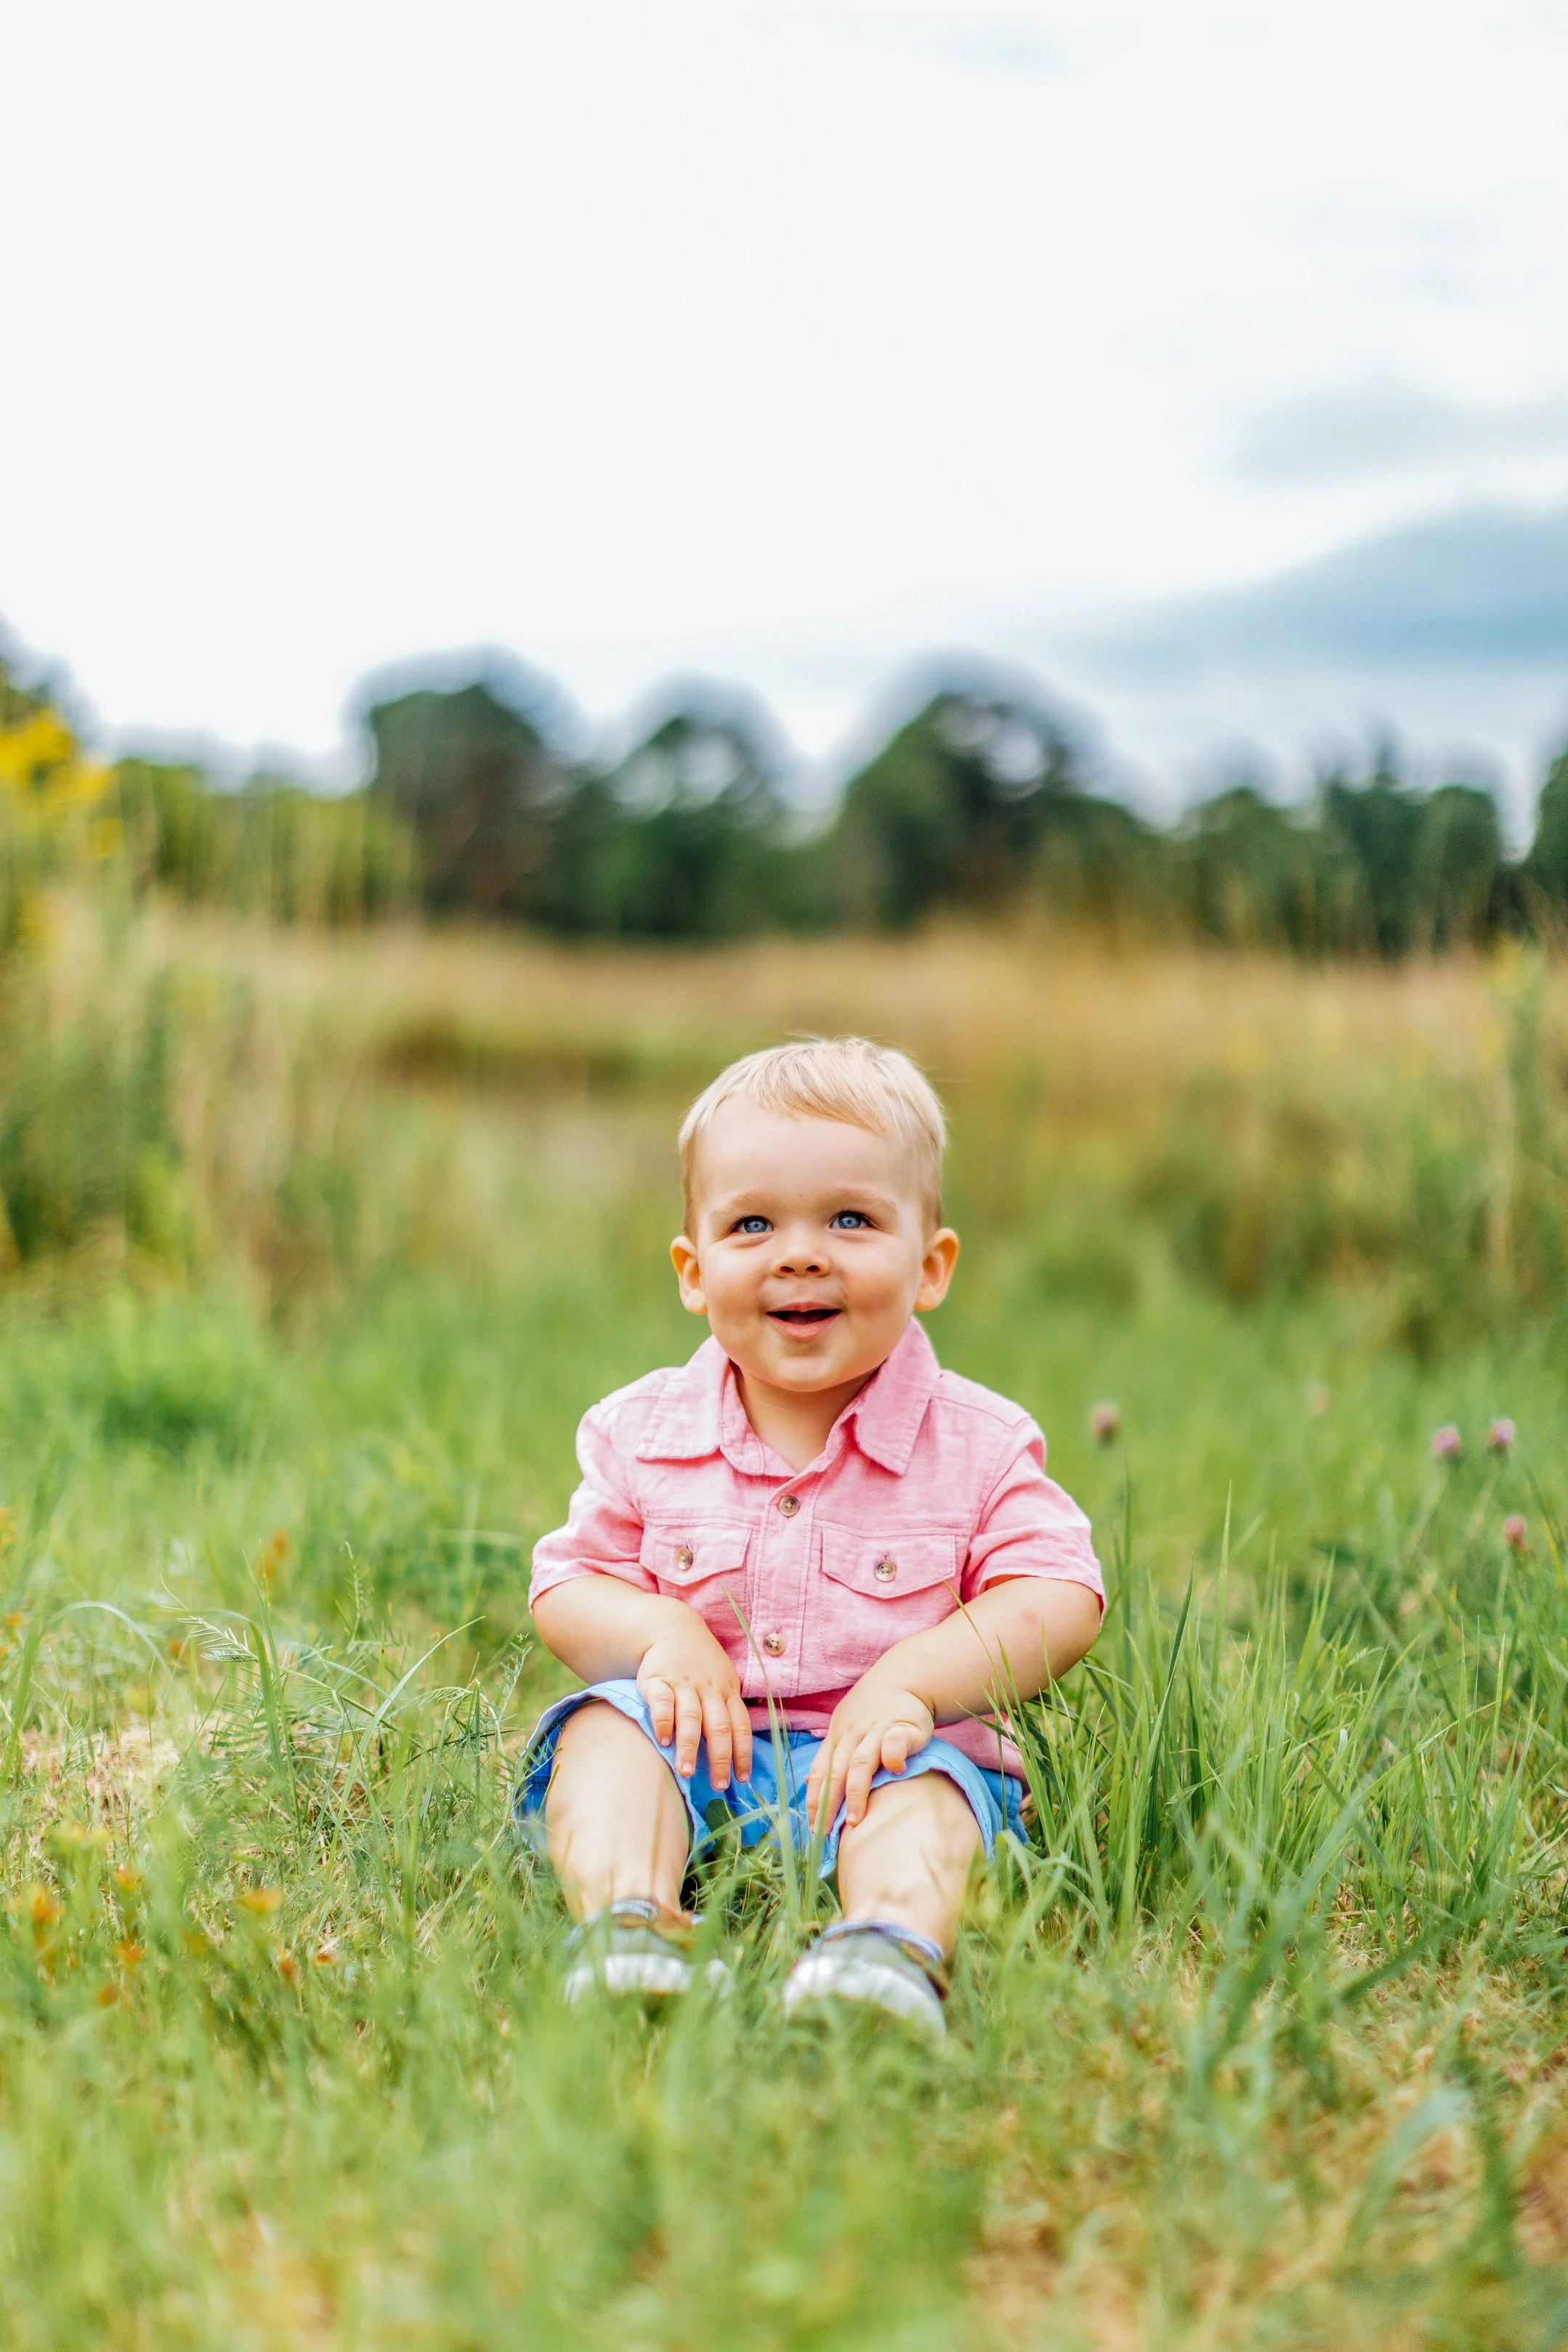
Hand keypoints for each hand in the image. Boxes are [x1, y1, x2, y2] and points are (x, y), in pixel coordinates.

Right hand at [636, 1622, 752, 1788]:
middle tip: (718, 1784)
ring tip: (687, 1772)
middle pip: (718, 1726)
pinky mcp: (658, 1680)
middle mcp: (708, 1689)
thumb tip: (737, 1752)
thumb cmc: (701, 1664)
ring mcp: (683, 1684)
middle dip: (720, 1758)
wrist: (672, 1627)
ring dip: (690, 1747)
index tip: (742, 1778)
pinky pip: (662, 1702)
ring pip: (691, 1717)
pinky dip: (664, 1722)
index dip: (742, 1753)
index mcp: (727, 1692)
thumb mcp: (722, 1680)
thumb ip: (727, 1710)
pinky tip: (663, 1741)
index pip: (740, 1726)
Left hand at [805, 1674, 934, 1831]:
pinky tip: (895, 1771)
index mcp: (837, 1737)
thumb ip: (831, 1755)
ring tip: (856, 1819)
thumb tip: (809, 1782)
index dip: (814, 1800)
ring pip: (861, 1762)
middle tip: (825, 1833)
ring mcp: (877, 1730)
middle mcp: (853, 1734)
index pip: (820, 1771)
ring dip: (855, 1792)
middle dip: (828, 1804)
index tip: (810, 1828)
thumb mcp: (845, 1727)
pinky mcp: (903, 1727)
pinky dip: (892, 1756)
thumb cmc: (873, 1709)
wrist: (903, 1678)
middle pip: (835, 1772)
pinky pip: (895, 1742)